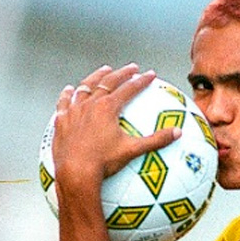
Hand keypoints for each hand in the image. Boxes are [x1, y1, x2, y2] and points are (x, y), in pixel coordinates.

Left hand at [52, 64, 180, 187]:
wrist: (75, 173)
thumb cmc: (104, 163)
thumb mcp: (132, 151)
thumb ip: (156, 141)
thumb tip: (178, 133)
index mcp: (108, 107)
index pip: (129, 88)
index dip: (142, 80)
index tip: (151, 74)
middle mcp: (90, 104)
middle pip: (108, 82)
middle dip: (122, 73)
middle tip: (132, 67)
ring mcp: (74, 111)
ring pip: (85, 87)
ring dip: (97, 77)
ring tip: (104, 71)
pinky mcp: (61, 120)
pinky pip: (64, 102)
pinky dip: (68, 94)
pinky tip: (69, 90)